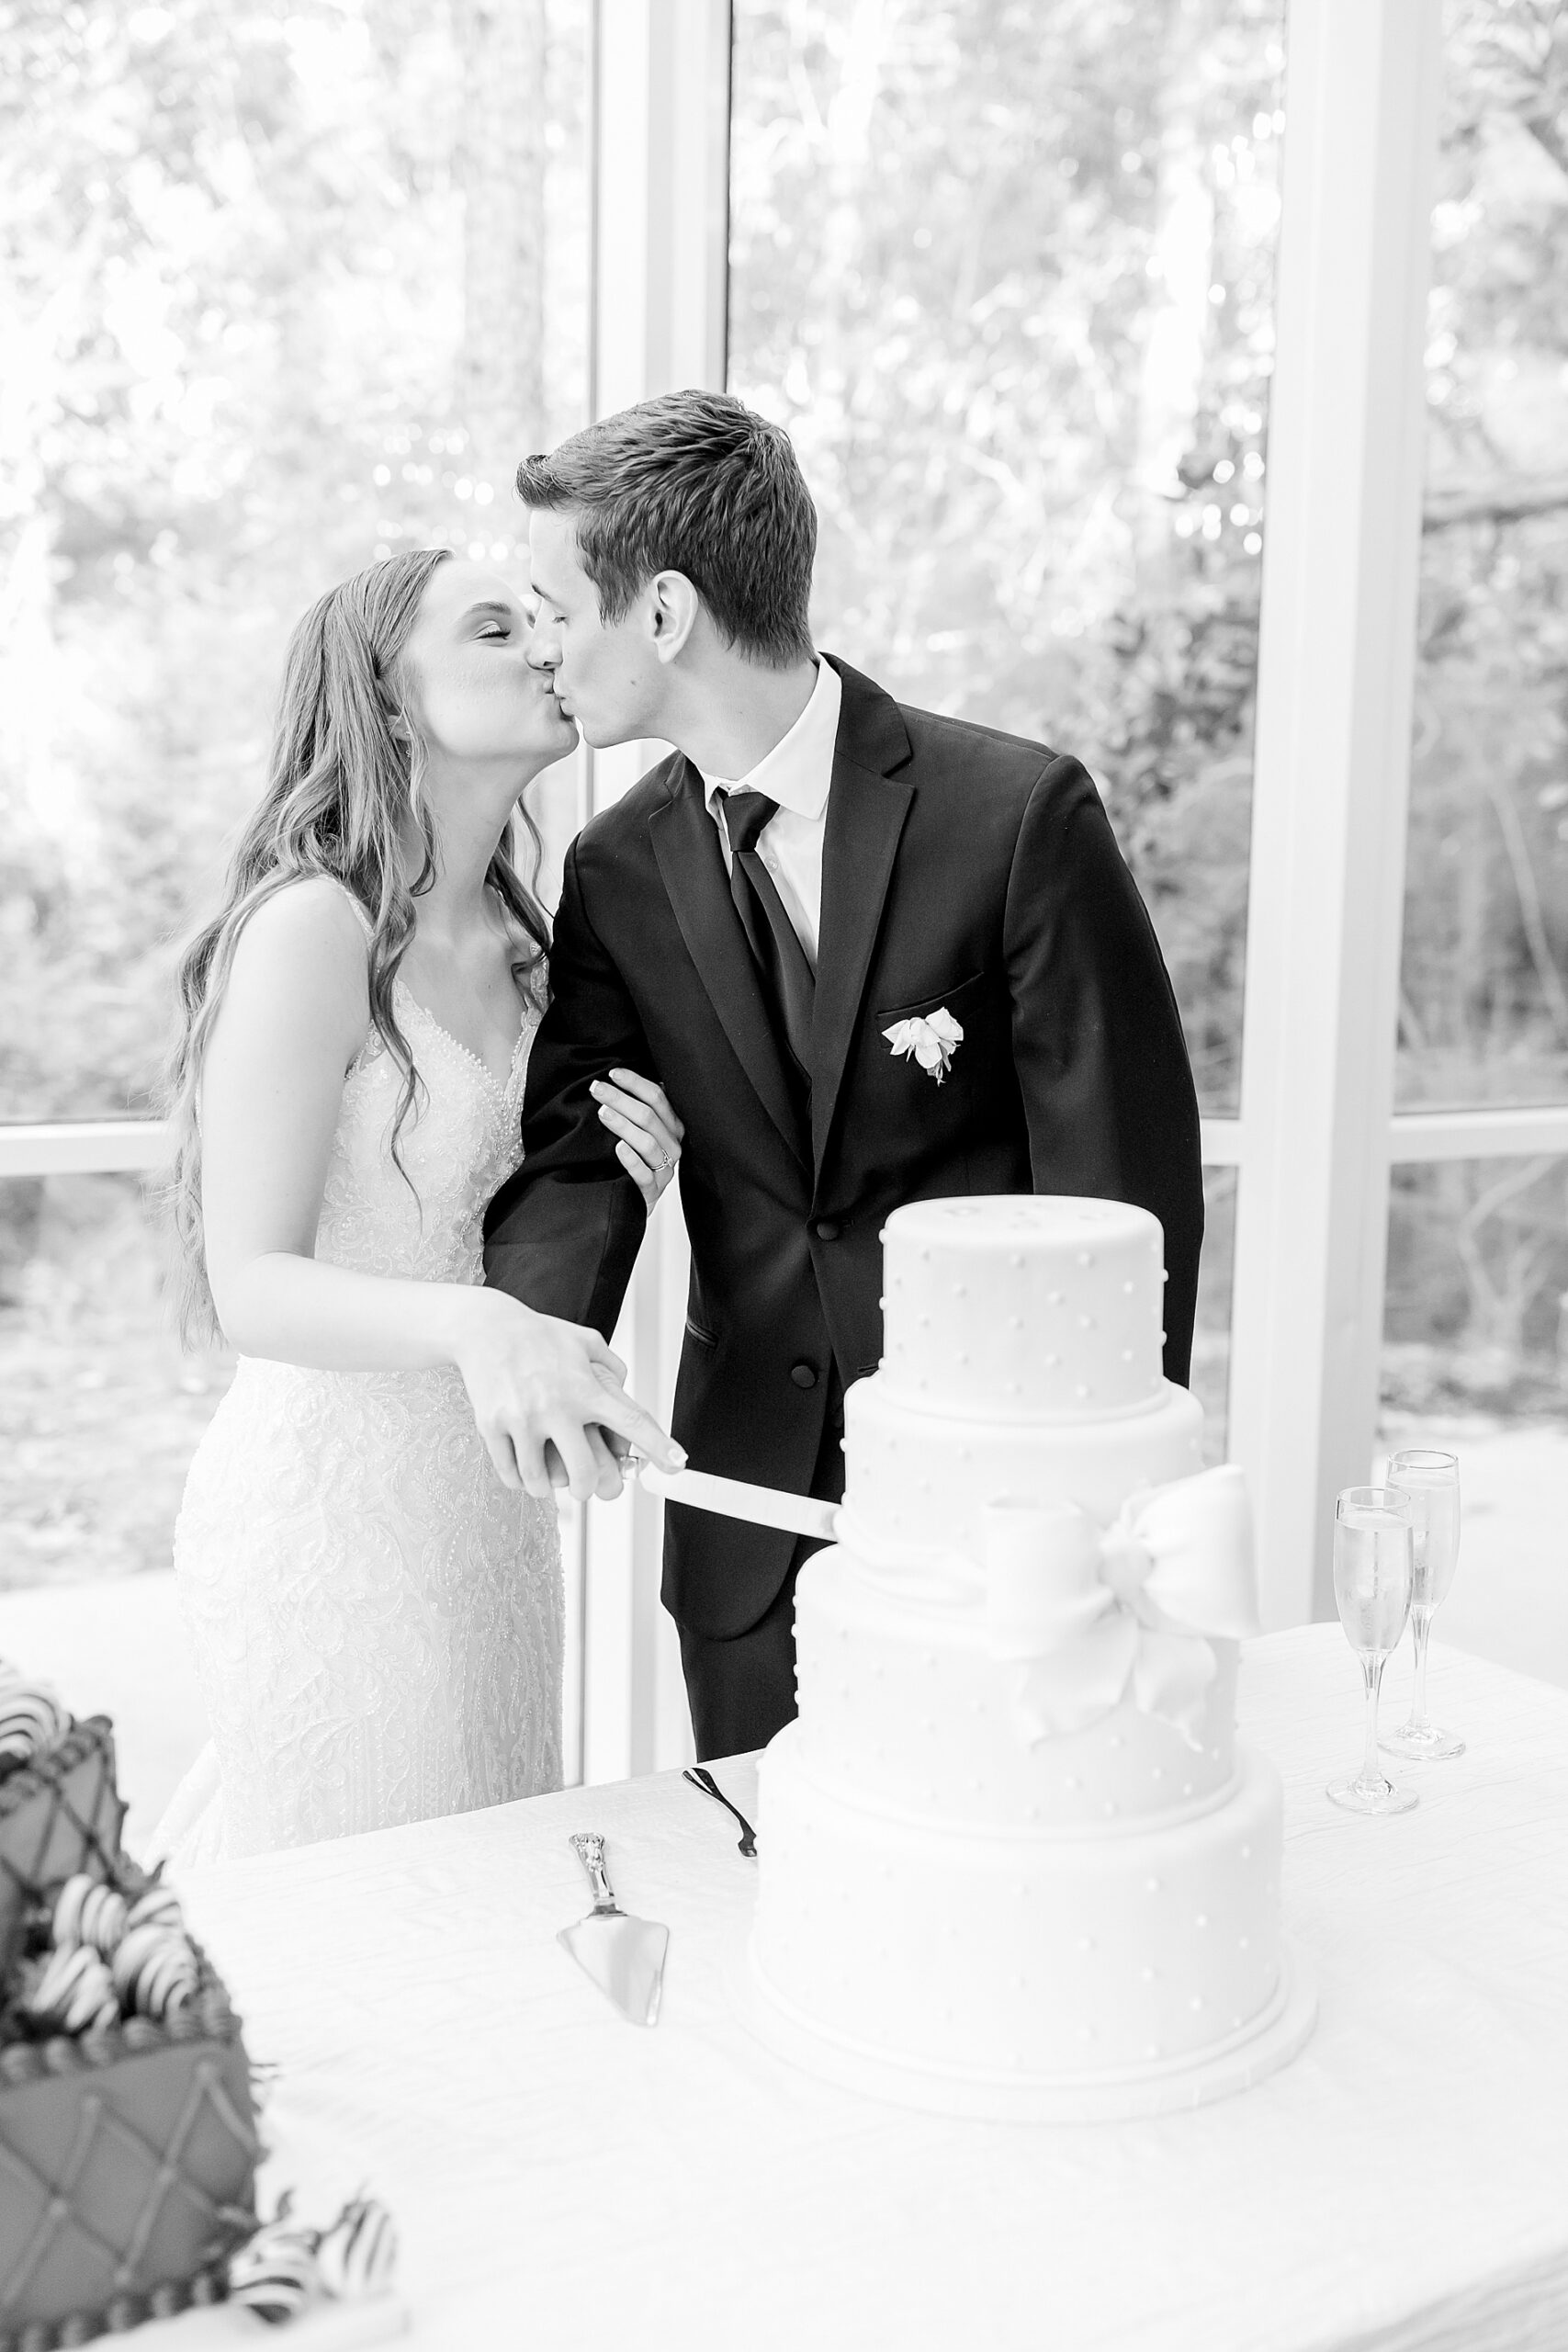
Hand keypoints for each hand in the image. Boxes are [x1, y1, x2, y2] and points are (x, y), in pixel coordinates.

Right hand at [452, 1291, 683, 1503]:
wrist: (485, 1327)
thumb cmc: (540, 1335)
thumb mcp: (585, 1340)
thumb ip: (612, 1368)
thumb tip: (626, 1393)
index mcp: (585, 1388)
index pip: (630, 1421)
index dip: (657, 1446)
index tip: (677, 1464)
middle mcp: (557, 1406)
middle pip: (584, 1473)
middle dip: (587, 1489)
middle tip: (583, 1487)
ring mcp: (522, 1418)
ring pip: (540, 1482)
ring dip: (547, 1488)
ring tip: (545, 1480)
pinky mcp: (492, 1425)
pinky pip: (510, 1474)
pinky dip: (519, 1480)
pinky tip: (522, 1469)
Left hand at [591, 1068, 683, 1208]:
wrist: (632, 1201)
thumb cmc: (635, 1161)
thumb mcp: (641, 1133)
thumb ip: (638, 1110)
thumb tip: (618, 1079)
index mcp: (672, 1128)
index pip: (658, 1099)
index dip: (635, 1083)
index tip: (613, 1074)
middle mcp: (672, 1147)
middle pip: (650, 1117)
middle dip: (622, 1099)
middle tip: (598, 1089)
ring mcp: (664, 1170)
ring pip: (647, 1143)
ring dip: (624, 1125)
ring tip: (603, 1113)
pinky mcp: (651, 1191)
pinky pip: (644, 1175)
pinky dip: (631, 1160)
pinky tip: (617, 1148)